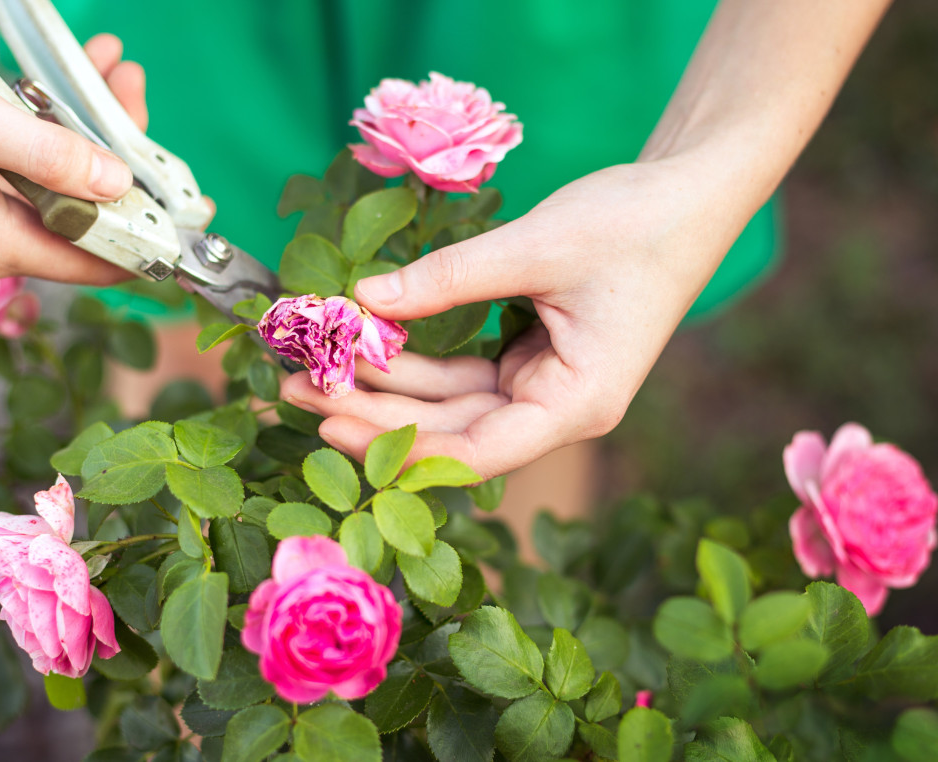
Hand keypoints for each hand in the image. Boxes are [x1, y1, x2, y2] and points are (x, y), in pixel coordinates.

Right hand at [0, 26, 147, 283]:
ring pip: (46, 193)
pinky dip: (38, 140)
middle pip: (76, 217)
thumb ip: (50, 156)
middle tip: (126, 87)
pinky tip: (46, 93)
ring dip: (76, 136)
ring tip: (97, 73)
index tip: (188, 208)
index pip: (96, 262)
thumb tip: (118, 184)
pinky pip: (12, 181)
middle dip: (113, 154)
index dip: (148, 237)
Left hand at [280, 158, 748, 478]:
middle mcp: (557, 411)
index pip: (475, 452)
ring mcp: (541, 388)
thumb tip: (362, 299)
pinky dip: (415, 360)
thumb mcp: (536, 247)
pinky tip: (364, 344)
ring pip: (449, 405)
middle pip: (451, 433)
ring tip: (312, 370)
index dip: (400, 445)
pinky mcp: (527, 362)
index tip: (331, 423)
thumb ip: (447, 279)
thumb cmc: (634, 225)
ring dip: (385, 388)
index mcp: (577, 405)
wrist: (687, 196)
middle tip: (296, 390)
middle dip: (374, 414)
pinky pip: (460, 374)